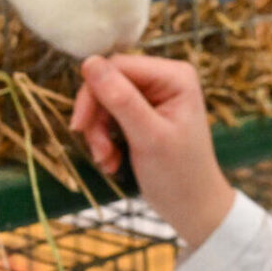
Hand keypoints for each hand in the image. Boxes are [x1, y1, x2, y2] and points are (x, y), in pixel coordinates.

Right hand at [70, 54, 235, 247]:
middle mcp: (165, 78)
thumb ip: (120, 99)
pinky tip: (113, 160)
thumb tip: (89, 62)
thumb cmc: (179, 175)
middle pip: (108, 82)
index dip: (93, 92)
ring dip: (99, 133)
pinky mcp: (144, 112)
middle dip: (97, 118)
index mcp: (174, 76)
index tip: (79, 126)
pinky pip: (110, 115)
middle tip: (98, 152)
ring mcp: (154, 95)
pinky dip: (105, 139)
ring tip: (107, 160)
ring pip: (105, 101)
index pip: (117, 66)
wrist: (192, 208)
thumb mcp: (148, 137)